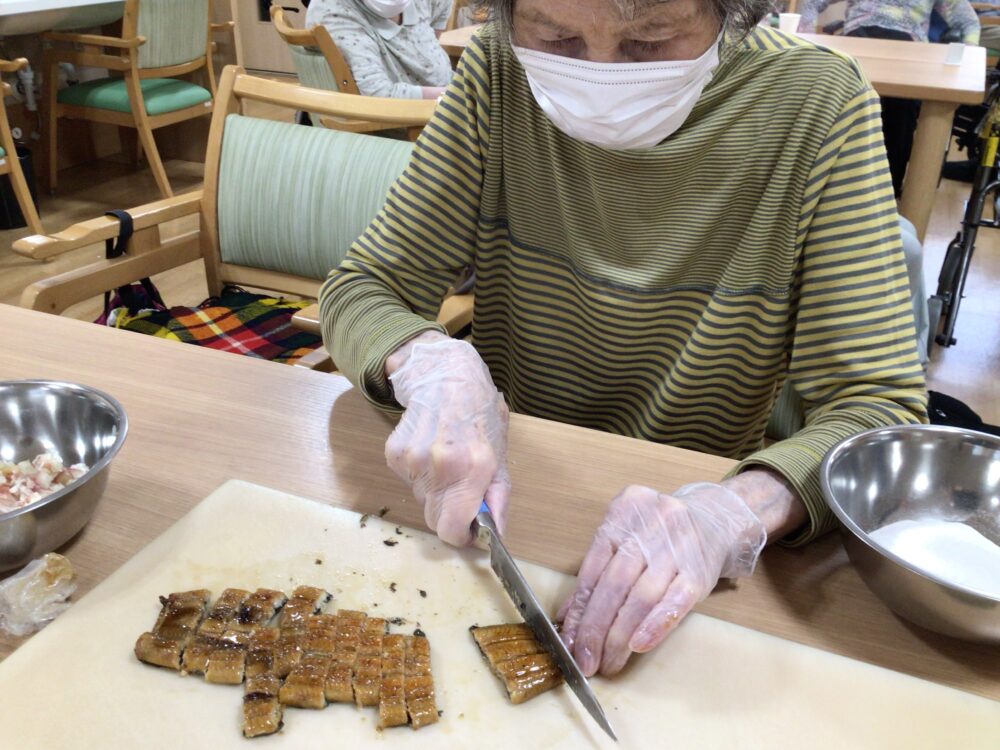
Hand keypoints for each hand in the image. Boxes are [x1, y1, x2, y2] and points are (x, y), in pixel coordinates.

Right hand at [385, 337, 509, 545]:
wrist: (444, 375)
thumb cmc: (478, 413)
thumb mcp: (500, 451)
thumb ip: (499, 496)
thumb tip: (497, 534)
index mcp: (475, 467)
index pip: (452, 529)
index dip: (460, 536)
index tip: (468, 530)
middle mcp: (443, 465)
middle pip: (435, 519)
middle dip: (448, 512)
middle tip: (459, 487)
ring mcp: (415, 459)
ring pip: (421, 500)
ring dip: (434, 490)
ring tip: (445, 459)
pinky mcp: (395, 454)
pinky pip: (408, 482)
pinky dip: (419, 474)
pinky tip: (429, 449)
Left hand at [558, 483, 766, 676]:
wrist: (717, 522)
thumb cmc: (662, 536)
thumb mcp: (628, 538)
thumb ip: (598, 571)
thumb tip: (568, 617)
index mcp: (625, 510)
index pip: (592, 567)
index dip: (578, 609)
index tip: (567, 641)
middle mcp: (651, 524)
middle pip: (614, 583)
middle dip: (594, 628)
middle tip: (585, 661)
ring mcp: (678, 546)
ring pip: (640, 596)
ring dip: (619, 636)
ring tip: (608, 662)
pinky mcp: (700, 571)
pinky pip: (674, 602)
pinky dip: (653, 626)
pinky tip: (637, 647)